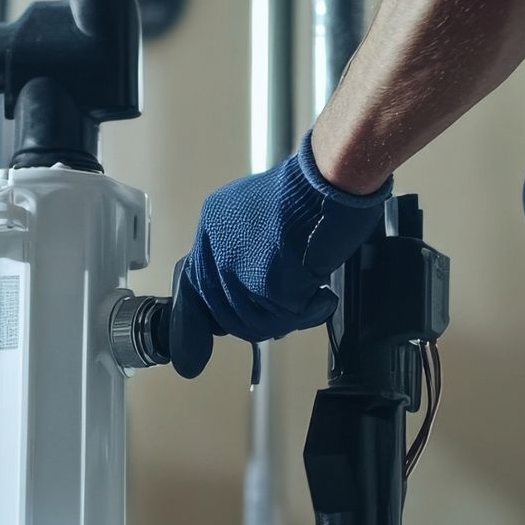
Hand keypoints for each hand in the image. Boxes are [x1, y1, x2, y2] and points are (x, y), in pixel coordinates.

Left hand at [169, 131, 391, 377]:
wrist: (327, 182)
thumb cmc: (308, 191)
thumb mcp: (260, 213)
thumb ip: (245, 249)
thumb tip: (250, 290)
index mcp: (212, 227)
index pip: (197, 286)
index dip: (204, 318)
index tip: (203, 342)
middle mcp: (216, 249)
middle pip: (225, 312)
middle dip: (259, 320)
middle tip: (289, 311)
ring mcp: (237, 267)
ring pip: (253, 321)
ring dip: (287, 317)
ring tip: (313, 298)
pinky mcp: (264, 283)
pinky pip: (284, 317)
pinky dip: (308, 312)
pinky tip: (322, 297)